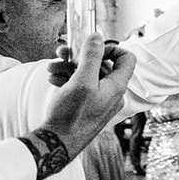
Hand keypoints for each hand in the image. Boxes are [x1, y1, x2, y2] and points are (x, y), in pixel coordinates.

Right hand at [40, 33, 135, 159]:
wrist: (58, 143)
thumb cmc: (71, 115)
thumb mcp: (81, 81)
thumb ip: (91, 57)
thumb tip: (97, 37)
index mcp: (117, 86)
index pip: (127, 58)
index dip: (110, 48)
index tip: (91, 47)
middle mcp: (112, 93)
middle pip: (101, 65)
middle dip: (79, 57)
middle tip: (61, 52)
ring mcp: (100, 101)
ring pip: (87, 75)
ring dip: (68, 67)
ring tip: (51, 68)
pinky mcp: (88, 106)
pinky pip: (81, 87)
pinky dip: (67, 80)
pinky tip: (53, 80)